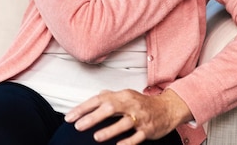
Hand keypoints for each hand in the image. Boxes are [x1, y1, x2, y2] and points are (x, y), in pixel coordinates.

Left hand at [64, 89, 190, 144]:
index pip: (99, 99)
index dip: (83, 108)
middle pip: (110, 108)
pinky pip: (137, 137)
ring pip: (124, 123)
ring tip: (96, 137)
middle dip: (93, 117)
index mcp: (122, 95)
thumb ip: (109, 96)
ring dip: (110, 130)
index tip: (69, 117)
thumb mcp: (126, 96)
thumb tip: (94, 97)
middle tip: (78, 126)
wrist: (167, 108)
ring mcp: (140, 118)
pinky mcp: (148, 130)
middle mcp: (130, 104)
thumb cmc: (142, 104)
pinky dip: (127, 142)